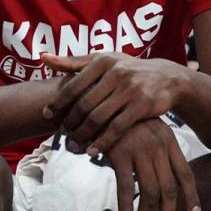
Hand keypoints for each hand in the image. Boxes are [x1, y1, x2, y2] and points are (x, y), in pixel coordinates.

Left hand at [41, 53, 189, 154]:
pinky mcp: (142, 106)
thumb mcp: (105, 60)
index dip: (57, 102)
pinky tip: (93, 152)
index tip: (46, 115)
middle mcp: (117, 73)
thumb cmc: (129, 69)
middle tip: (61, 133)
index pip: (73, 85)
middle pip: (84, 104)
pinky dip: (102, 142)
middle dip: (69, 122)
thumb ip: (74, 62)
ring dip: (82, 134)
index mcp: (103, 61)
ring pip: (98, 117)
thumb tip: (43, 58)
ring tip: (73, 144)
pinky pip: (117, 128)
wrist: (167, 78)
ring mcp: (131, 89)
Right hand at [103, 118, 200, 210]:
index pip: (186, 174)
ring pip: (148, 191)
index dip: (191, 197)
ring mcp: (140, 150)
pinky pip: (123, 187)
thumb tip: (161, 183)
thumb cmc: (126, 120)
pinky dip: (125, 207)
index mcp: (169, 142)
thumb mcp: (150, 132)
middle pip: (169, 188)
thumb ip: (158, 155)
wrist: (104, 99)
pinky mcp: (119, 154)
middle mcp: (158, 147)